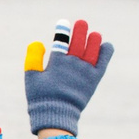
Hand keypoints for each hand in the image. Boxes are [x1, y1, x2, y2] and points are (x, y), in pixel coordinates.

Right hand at [24, 19, 111, 137]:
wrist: (57, 115)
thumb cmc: (41, 97)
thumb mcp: (32, 77)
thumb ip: (33, 59)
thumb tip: (38, 42)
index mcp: (57, 62)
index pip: (61, 40)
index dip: (63, 30)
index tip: (64, 22)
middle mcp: (72, 64)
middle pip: (78, 41)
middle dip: (80, 30)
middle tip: (81, 23)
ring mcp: (84, 71)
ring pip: (92, 49)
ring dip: (93, 40)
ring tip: (93, 35)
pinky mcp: (94, 79)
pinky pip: (102, 62)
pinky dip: (106, 52)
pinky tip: (106, 45)